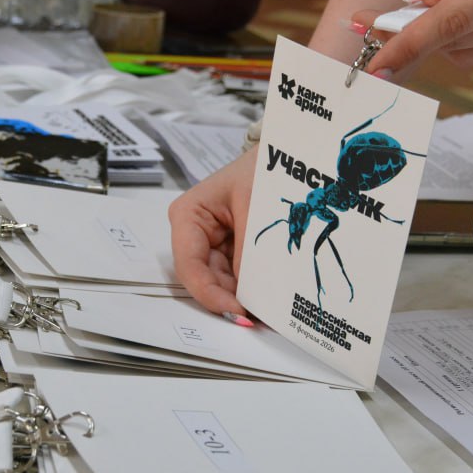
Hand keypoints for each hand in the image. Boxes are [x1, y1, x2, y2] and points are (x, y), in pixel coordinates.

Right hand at [168, 150, 256, 319]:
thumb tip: (250, 295)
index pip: (190, 266)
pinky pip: (237, 275)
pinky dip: (251, 287)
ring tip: (266, 311)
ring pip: (222, 282)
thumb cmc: (262, 168)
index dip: (210, 294)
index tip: (237, 311)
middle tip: (256, 319)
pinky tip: (267, 297)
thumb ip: (250, 252)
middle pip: (205, 279)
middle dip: (228, 299)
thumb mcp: (256, 206)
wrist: (284, 153)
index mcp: (188, 215)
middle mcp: (193, 232)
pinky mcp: (230, 248)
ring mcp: (212, 242)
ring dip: (242, 296)